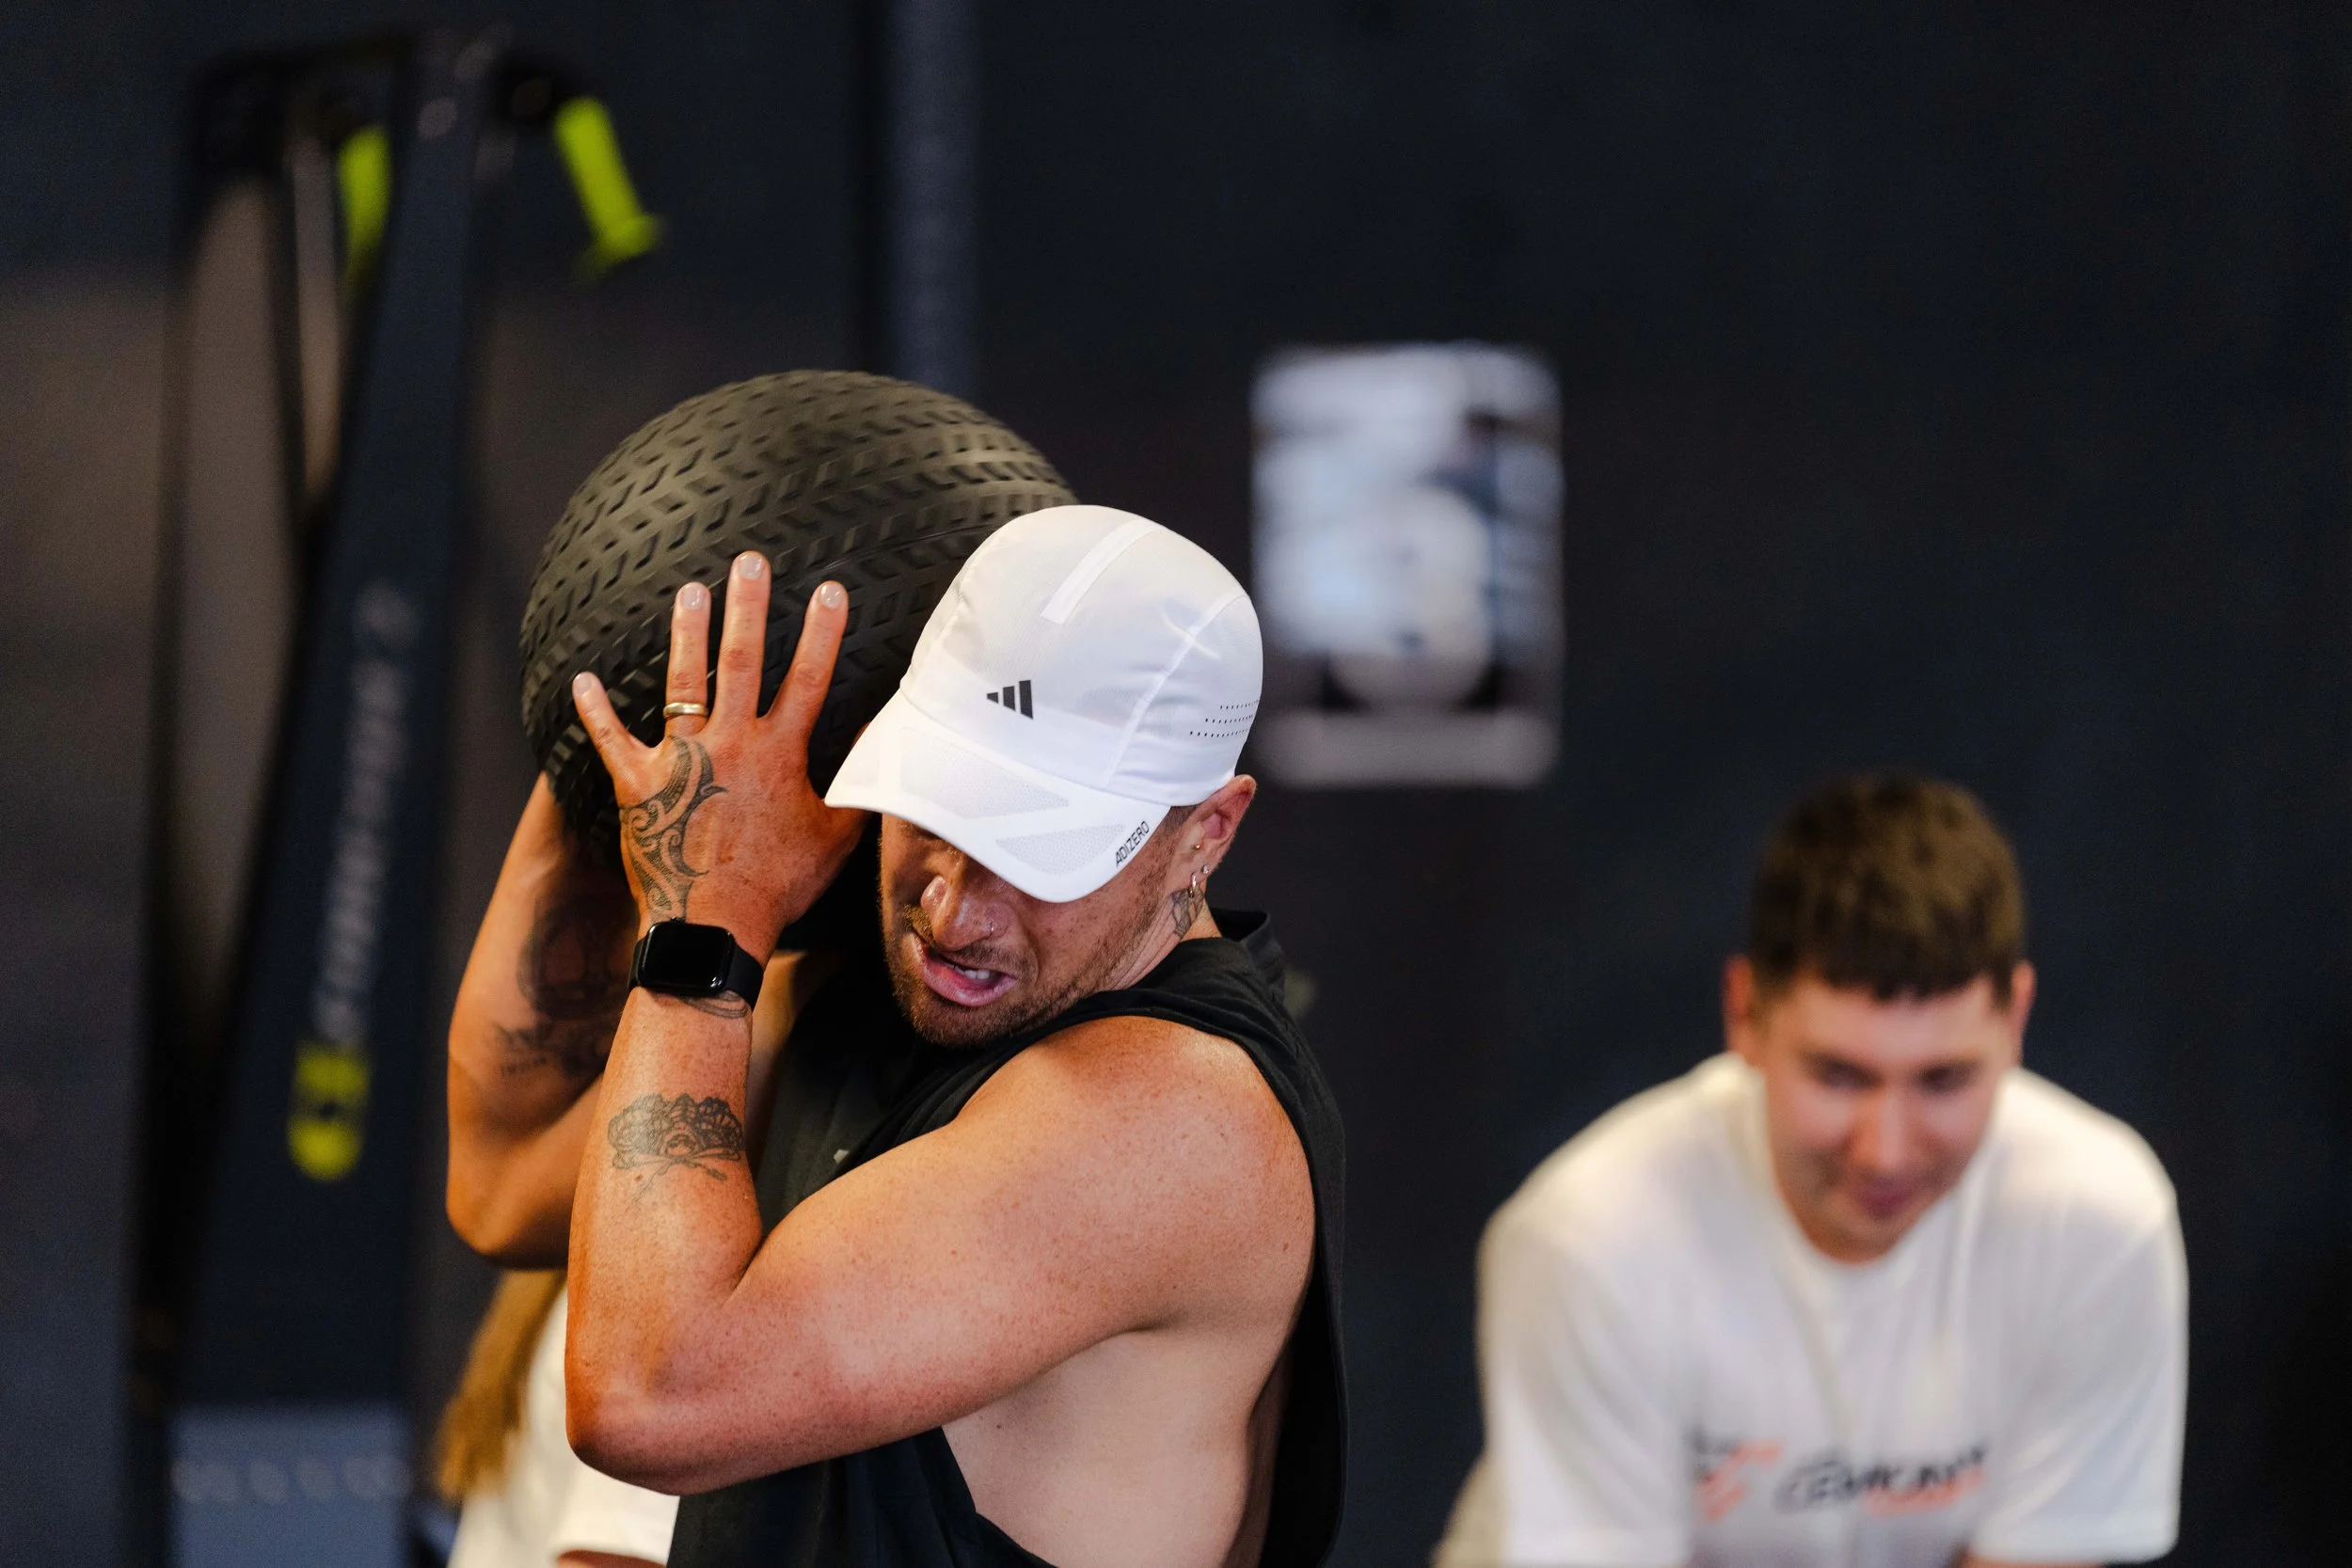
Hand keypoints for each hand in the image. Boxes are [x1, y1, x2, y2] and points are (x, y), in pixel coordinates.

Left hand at [570, 553, 868, 959]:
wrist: (713, 927)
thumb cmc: (778, 886)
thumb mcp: (835, 838)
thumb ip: (859, 789)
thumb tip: (881, 747)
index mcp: (780, 754)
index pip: (809, 679)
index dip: (823, 632)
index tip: (830, 590)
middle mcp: (731, 744)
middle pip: (743, 661)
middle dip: (749, 606)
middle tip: (749, 562)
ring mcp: (681, 760)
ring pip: (683, 681)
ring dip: (687, 633)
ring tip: (689, 591)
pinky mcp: (637, 784)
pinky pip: (612, 739)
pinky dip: (596, 709)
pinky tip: (583, 679)